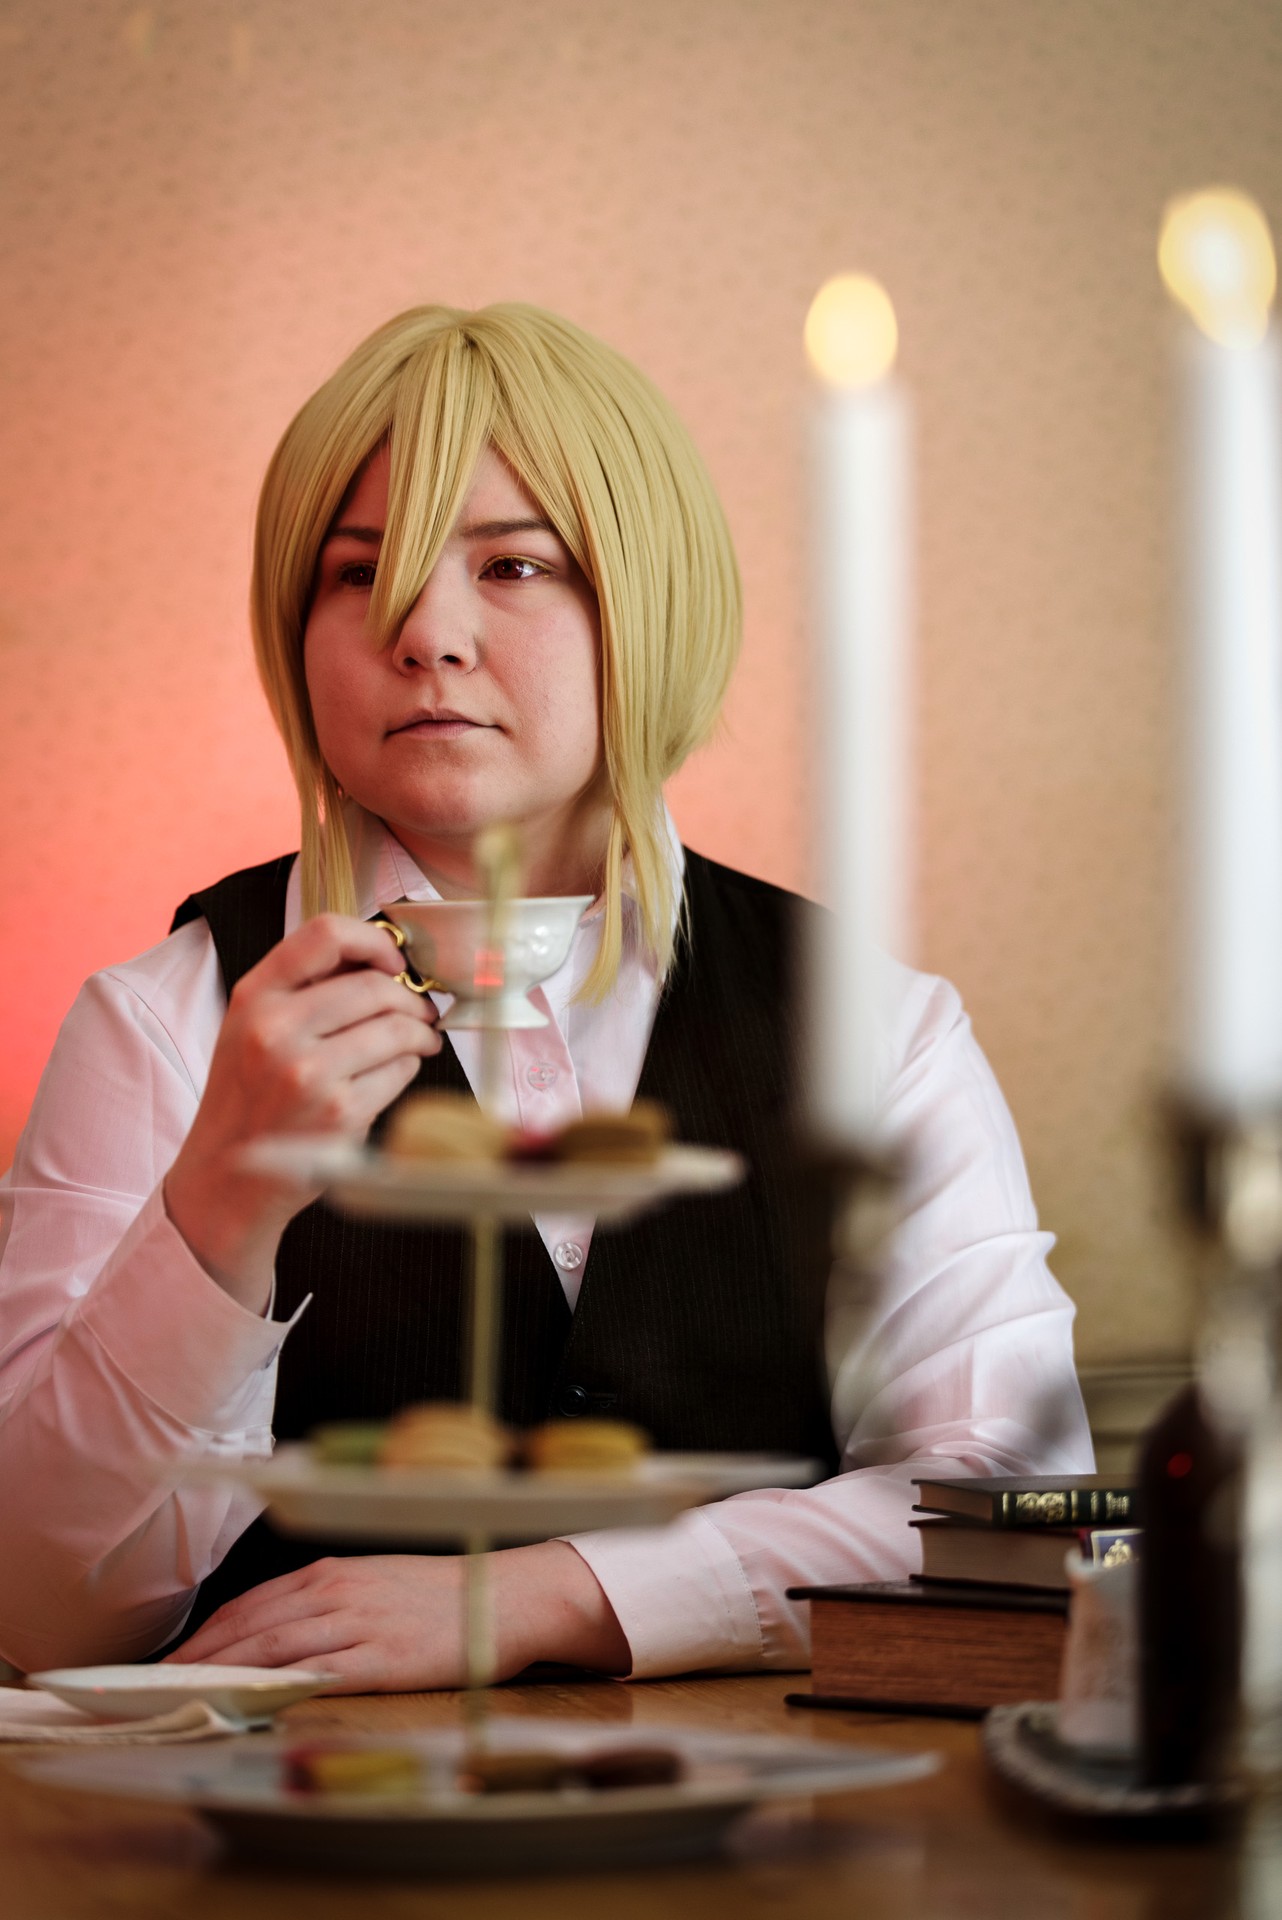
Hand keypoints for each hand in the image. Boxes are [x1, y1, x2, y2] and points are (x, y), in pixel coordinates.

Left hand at [164, 1543, 630, 1690]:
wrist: (508, 1595)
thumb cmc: (445, 1594)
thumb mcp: (378, 1582)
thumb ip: (329, 1601)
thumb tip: (278, 1629)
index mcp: (335, 1571)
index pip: (253, 1603)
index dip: (208, 1633)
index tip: (174, 1657)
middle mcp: (339, 1591)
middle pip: (253, 1625)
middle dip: (202, 1655)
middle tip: (161, 1681)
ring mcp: (361, 1623)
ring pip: (276, 1647)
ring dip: (227, 1671)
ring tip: (190, 1694)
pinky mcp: (385, 1657)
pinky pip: (321, 1671)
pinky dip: (281, 1684)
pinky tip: (254, 1698)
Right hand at [165, 913, 440, 1309]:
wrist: (225, 1178)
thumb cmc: (247, 1097)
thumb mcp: (250, 1027)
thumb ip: (303, 988)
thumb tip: (382, 961)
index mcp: (254, 998)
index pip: (325, 934)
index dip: (374, 941)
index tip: (393, 961)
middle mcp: (277, 1031)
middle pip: (375, 987)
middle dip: (410, 997)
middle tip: (421, 1010)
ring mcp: (309, 1074)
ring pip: (397, 1028)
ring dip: (419, 1033)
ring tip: (419, 1041)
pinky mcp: (340, 1113)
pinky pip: (400, 1072)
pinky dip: (407, 1068)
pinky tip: (393, 1074)